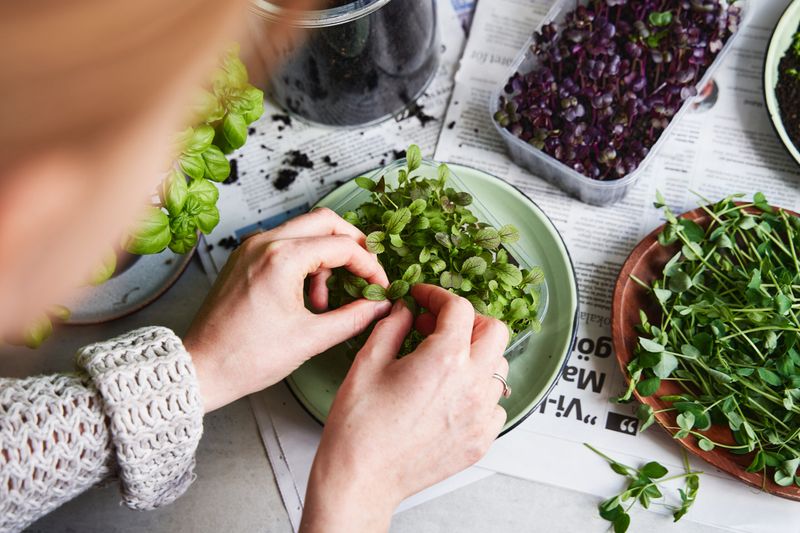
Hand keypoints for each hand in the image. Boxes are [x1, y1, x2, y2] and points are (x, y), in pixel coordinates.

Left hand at [185, 208, 390, 411]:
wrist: (202, 367)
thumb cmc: (246, 356)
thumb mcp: (310, 339)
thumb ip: (353, 318)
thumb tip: (379, 307)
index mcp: (282, 258)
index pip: (343, 246)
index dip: (369, 266)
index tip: (379, 286)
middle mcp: (265, 242)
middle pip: (325, 221)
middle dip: (352, 245)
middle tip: (366, 272)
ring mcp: (251, 247)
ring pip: (305, 230)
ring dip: (327, 256)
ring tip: (327, 300)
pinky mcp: (244, 257)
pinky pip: (285, 243)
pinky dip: (305, 261)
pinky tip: (307, 297)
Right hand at [301, 285, 509, 532]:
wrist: (362, 477)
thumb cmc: (360, 424)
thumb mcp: (369, 361)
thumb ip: (393, 325)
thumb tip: (406, 310)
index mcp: (446, 359)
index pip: (460, 308)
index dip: (438, 296)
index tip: (423, 298)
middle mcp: (472, 385)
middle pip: (495, 332)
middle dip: (468, 321)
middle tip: (439, 326)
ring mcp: (481, 415)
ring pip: (498, 369)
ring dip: (475, 356)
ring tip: (443, 363)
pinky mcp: (481, 440)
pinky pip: (495, 406)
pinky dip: (478, 393)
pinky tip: (450, 396)